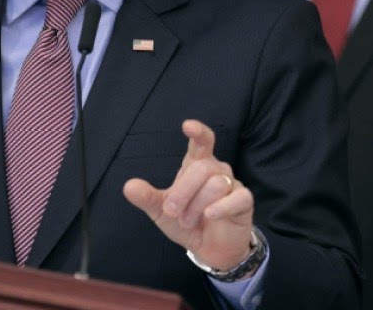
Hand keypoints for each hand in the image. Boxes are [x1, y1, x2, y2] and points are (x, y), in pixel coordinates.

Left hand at [123, 119, 254, 270]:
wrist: (209, 248)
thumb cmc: (186, 221)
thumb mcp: (161, 211)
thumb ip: (147, 198)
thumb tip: (128, 187)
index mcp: (196, 165)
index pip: (201, 141)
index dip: (198, 132)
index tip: (188, 126)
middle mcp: (216, 169)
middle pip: (202, 169)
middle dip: (183, 192)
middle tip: (171, 212)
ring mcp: (232, 184)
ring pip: (216, 184)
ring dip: (197, 206)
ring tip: (188, 222)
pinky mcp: (244, 201)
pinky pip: (236, 198)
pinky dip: (221, 208)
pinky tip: (209, 215)